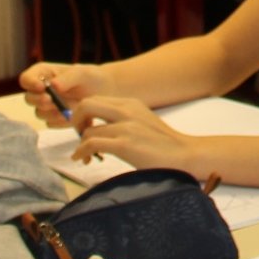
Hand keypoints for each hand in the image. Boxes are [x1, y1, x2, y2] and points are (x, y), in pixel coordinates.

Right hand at [18, 60, 99, 123]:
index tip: (41, 87)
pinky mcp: (55, 119)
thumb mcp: (82, 73)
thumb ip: (67, 78)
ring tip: (72, 107)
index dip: (30, 83)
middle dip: (40, 100)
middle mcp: (41, 91)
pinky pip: (52, 123)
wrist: (105, 92)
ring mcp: (47, 107)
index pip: (26, 78)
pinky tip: (75, 116)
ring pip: (40, 113)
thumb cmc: (91, 77)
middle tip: (52, 101)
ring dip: (54, 112)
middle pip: (29, 98)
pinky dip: (62, 121)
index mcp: (43, 74)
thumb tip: (53, 85)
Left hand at [66, 96, 196, 168]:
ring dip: (80, 144)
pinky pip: (91, 144)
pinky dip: (81, 152)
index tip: (83, 127)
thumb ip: (123, 117)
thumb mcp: (142, 120)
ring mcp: (125, 127)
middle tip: (78, 135)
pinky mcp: (125, 144)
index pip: (94, 99)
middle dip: (75, 121)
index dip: (82, 114)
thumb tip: (98, 125)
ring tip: (84, 155)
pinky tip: (82, 159)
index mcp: (130, 103)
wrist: (183, 155)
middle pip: (85, 105)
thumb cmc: (163, 143)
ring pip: (87, 129)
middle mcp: (126, 110)